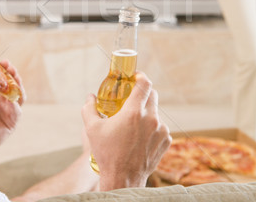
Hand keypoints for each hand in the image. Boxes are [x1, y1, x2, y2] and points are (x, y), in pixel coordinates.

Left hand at [0, 60, 25, 159]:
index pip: (3, 81)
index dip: (5, 72)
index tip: (5, 62)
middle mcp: (2, 103)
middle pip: (13, 88)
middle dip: (14, 77)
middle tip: (11, 69)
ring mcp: (7, 113)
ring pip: (18, 98)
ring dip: (17, 88)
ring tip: (13, 79)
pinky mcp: (11, 124)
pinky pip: (17, 112)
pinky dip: (14, 104)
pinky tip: (10, 99)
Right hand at [82, 72, 170, 190]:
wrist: (123, 179)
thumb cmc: (107, 154)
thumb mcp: (92, 129)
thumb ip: (89, 108)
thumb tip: (90, 97)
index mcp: (133, 112)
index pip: (144, 84)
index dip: (140, 77)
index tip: (135, 77)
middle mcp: (150, 119)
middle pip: (152, 95)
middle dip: (143, 93)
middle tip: (132, 97)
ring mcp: (161, 130)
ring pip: (155, 112)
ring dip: (146, 113)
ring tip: (133, 124)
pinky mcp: (166, 141)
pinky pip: (160, 127)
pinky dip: (152, 128)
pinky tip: (140, 137)